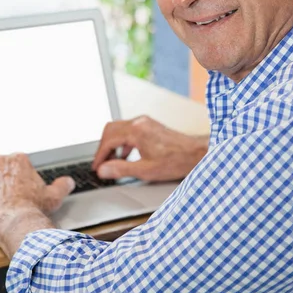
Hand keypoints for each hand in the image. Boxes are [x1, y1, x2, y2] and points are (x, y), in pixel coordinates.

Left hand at [0, 153, 74, 251]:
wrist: (16, 220)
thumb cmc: (33, 208)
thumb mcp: (53, 197)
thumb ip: (62, 186)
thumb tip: (68, 182)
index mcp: (20, 160)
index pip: (15, 158)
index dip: (14, 168)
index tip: (15, 178)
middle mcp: (1, 161)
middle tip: (0, 181)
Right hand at [92, 115, 207, 181]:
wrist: (196, 153)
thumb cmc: (176, 161)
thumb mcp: (145, 170)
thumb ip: (121, 169)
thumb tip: (103, 170)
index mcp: (136, 131)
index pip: (108, 140)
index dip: (99, 155)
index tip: (96, 166)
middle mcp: (139, 122)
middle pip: (110, 130)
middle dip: (103, 147)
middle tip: (101, 163)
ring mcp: (145, 122)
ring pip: (119, 129)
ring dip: (112, 144)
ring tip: (112, 161)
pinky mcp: (149, 125)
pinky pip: (129, 130)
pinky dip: (122, 142)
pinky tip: (126, 155)